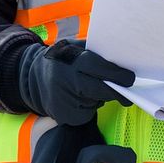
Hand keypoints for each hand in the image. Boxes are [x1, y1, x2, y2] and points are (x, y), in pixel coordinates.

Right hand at [17, 40, 134, 125]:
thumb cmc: (63, 59)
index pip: (99, 69)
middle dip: (115, 92)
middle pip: (99, 90)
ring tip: (85, 88)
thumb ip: (97, 53)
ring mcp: (61, 99)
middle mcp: (64, 80)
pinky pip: (86, 114)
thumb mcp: (77, 47)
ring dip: (98, 98)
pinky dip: (88, 108)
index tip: (131, 79)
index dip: (117, 75)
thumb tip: (124, 63)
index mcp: (70, 59)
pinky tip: (78, 99)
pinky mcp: (61, 115)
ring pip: (94, 103)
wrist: (33, 76)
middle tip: (126, 94)